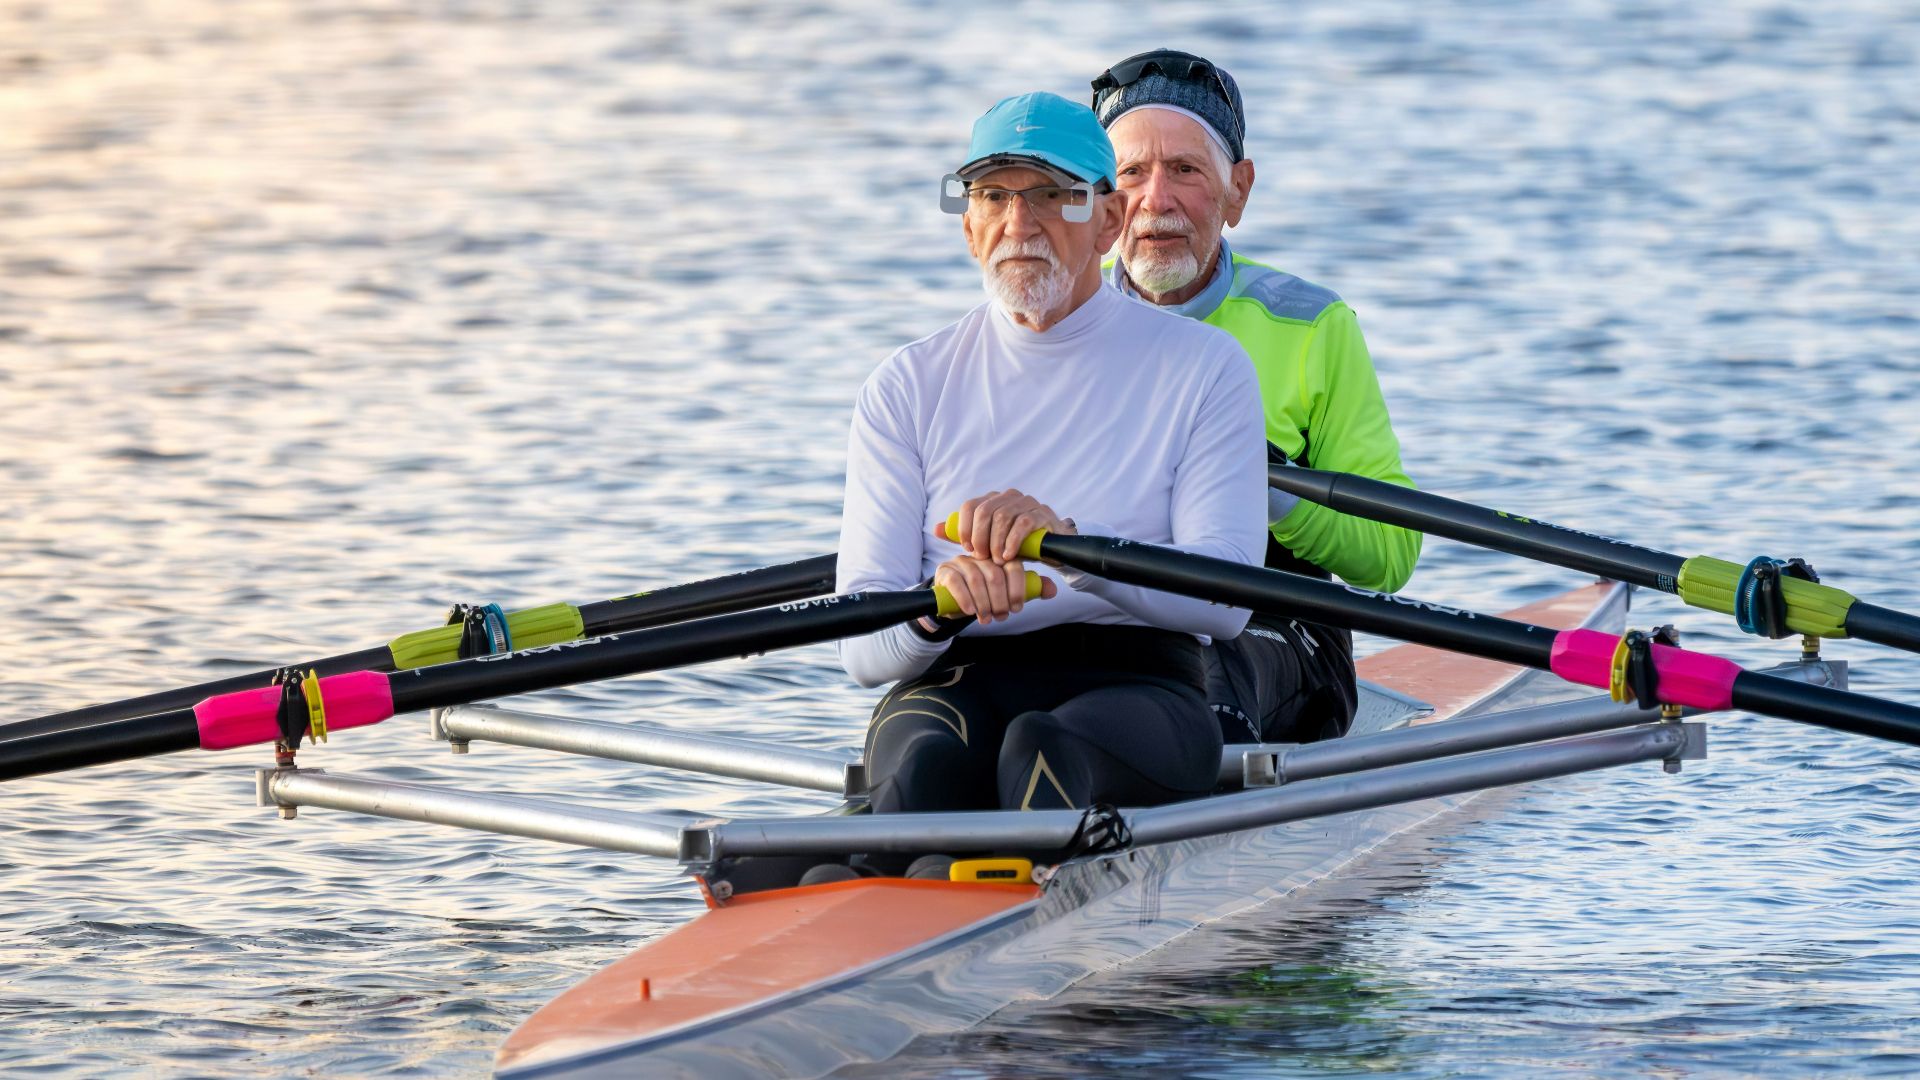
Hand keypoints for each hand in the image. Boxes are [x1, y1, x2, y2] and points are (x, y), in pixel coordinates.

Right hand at [931, 554, 1058, 625]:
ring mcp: (962, 561)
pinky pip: (957, 583)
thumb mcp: (1006, 593)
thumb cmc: (984, 596)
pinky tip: (970, 611)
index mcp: (999, 557)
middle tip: (1001, 616)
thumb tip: (1052, 590)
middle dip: (1001, 600)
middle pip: (995, 575)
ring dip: (984, 604)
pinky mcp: (945, 571)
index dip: (1018, 590)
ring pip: (977, 580)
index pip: (1014, 566)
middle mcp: (981, 556)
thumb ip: (1028, 590)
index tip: (1017, 608)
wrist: (953, 601)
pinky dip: (966, 599)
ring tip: (986, 619)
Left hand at [937, 488, 1077, 563]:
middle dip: (979, 537)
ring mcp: (1026, 502)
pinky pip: (1022, 524)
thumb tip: (936, 529)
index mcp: (993, 500)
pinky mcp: (1042, 513)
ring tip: (997, 560)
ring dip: (996, 542)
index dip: (964, 528)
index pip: (970, 506)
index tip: (967, 549)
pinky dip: (1012, 542)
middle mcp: (1009, 496)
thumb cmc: (1015, 545)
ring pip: (1002, 517)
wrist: (1050, 550)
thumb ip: (965, 536)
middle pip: (984, 511)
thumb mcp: (988, 542)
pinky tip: (1009, 556)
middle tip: (982, 557)